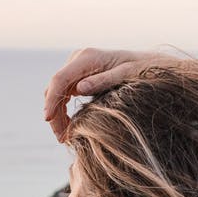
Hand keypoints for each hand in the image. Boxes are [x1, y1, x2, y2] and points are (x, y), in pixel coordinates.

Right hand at [42, 47, 178, 142]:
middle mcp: (78, 59)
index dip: (51, 100)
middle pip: (54, 87)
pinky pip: (63, 94)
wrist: (149, 65)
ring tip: (65, 137)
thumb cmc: (142, 70)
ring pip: (56, 92)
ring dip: (57, 115)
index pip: (60, 79)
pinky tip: (69, 126)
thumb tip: (79, 89)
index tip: (48, 120)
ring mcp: (77, 67)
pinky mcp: (78, 76)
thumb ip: (104, 80)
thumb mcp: (127, 75)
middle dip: (54, 113)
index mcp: (87, 58)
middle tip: (62, 138)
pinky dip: (62, 111)